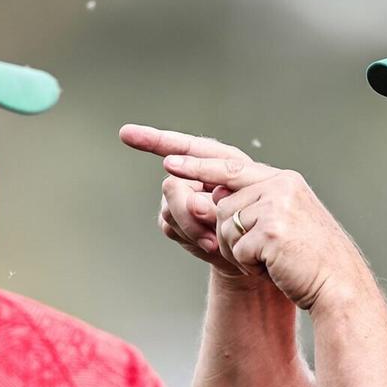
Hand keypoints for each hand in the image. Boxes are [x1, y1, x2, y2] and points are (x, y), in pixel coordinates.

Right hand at [119, 124, 253, 280]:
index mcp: (215, 160)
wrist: (254, 252)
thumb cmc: (261, 220)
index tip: (126, 134)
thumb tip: (193, 203)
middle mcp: (192, 176)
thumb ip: (222, 198)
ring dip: (192, 227)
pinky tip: (209, 244)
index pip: (182, 146)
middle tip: (208, 223)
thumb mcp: (250, 202)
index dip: (153, 139)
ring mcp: (181, 200)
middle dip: (187, 209)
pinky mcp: (175, 222)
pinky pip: (170, 226)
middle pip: (172, 186)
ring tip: (218, 239)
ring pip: (168, 210)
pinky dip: (190, 238)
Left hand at [120, 124, 373, 311]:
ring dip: (237, 252)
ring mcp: (276, 205)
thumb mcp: (275, 229)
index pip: (227, 163)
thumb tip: (201, 202)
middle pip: (220, 202)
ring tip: (269, 261)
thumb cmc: (306, 261)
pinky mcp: (272, 229)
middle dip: (221, 231)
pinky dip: (247, 265)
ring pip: (224, 226)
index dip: (194, 162)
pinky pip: (236, 248)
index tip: (166, 159)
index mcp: (281, 180)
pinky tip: (272, 269)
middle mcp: (279, 184)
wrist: (339, 284)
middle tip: (230, 247)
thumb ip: (244, 211)